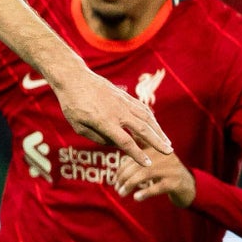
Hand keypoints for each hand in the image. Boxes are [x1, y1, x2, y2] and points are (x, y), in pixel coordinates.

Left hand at [53, 67, 171, 165]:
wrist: (74, 78)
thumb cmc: (72, 105)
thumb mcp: (78, 126)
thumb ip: (97, 138)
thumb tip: (114, 144)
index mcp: (104, 122)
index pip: (125, 142)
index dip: (137, 154)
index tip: (147, 164)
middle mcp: (117, 112)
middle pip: (142, 129)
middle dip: (157, 142)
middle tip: (169, 153)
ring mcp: (122, 102)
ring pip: (146, 117)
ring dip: (158, 131)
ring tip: (167, 142)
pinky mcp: (124, 95)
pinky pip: (142, 108)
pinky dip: (152, 118)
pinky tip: (156, 126)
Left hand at [114, 150, 194, 206]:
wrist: (189, 187)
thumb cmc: (166, 174)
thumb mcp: (154, 162)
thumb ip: (139, 155)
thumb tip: (118, 153)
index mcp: (157, 147)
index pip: (134, 155)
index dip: (122, 167)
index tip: (114, 179)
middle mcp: (165, 154)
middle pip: (138, 164)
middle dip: (124, 177)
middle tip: (116, 188)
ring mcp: (172, 168)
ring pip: (145, 174)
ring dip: (130, 184)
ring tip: (121, 193)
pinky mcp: (176, 182)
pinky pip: (157, 187)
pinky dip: (145, 192)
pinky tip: (136, 198)